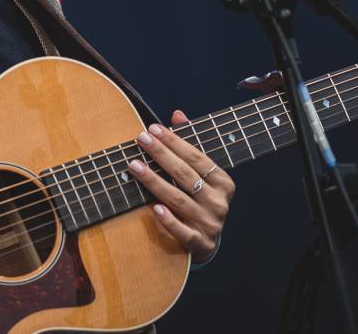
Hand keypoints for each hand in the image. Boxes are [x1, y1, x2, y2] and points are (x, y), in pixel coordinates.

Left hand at [128, 110, 234, 258]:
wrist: (207, 241)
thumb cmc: (199, 198)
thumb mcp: (200, 173)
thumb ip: (190, 144)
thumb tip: (178, 114)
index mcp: (223, 182)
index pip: (196, 157)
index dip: (174, 141)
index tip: (153, 128)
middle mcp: (219, 202)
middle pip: (186, 174)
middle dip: (161, 154)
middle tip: (141, 139)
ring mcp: (210, 224)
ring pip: (179, 200)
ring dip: (155, 182)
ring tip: (134, 165)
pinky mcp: (199, 243)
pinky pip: (182, 231)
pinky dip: (168, 220)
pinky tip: (153, 207)